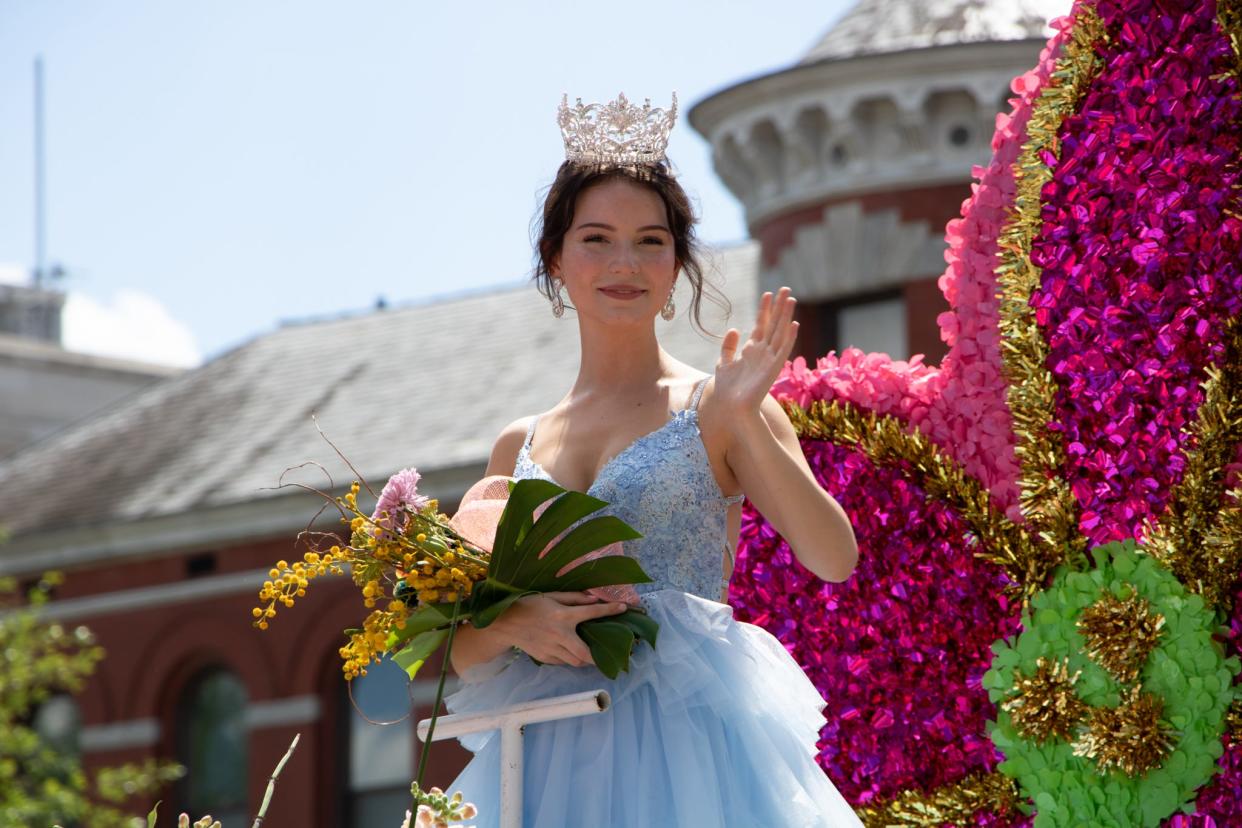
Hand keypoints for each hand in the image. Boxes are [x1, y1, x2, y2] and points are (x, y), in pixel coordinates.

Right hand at [491, 591, 627, 666]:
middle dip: (598, 656)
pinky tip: (569, 652)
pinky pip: (563, 662)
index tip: (623, 608)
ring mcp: (551, 649)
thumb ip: (574, 598)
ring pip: (575, 661)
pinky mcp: (544, 657)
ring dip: (584, 659)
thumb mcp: (551, 596)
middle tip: (607, 654)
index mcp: (563, 616)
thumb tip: (594, 599)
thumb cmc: (529, 605)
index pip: (591, 613)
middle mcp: (559, 634)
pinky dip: (569, 659)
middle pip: (585, 653)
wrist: (505, 622)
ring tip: (588, 653)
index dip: (609, 610)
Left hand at [715, 287, 798, 421]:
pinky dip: (789, 338)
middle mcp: (762, 352)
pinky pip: (783, 351)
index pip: (761, 325)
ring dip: (786, 317)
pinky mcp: (773, 369)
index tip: (768, 293)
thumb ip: (729, 346)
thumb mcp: (724, 363)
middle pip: (773, 325)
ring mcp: (769, 359)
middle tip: (785, 288)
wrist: (732, 408)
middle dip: (779, 307)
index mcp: (751, 350)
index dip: (764, 309)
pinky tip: (794, 324)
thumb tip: (734, 329)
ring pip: (780, 333)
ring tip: (791, 299)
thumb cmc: (728, 390)